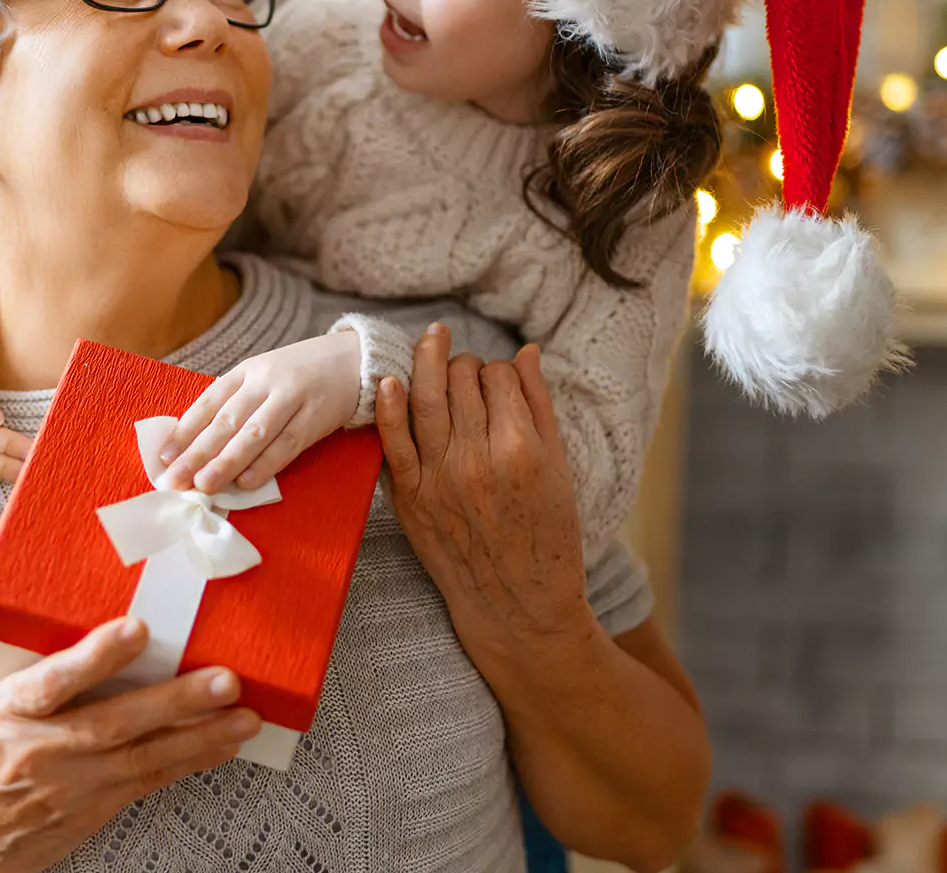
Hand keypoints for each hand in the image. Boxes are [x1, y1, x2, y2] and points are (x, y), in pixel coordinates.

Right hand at [0, 617, 259, 872]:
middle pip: (114, 723)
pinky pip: (149, 782)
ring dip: (202, 737)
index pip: (55, 681)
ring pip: (144, 758)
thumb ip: (47, 679)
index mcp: (10, 712)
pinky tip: (224, 745)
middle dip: (176, 702)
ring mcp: (71, 786)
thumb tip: (113, 633)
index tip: (138, 628)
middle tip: (226, 680)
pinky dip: (190, 761)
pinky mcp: (93, 810)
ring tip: (246, 718)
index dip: (97, 655)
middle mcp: (42, 750)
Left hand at [157, 332, 361, 493]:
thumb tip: (196, 444)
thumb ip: (236, 403)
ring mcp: (292, 398)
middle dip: (197, 453)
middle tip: (175, 480)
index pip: (209, 402)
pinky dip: (265, 465)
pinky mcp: (315, 417)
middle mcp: (266, 381)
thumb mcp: (264, 376)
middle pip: (227, 420)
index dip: (184, 430)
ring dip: (226, 462)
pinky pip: (287, 444)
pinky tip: (246, 482)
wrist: (354, 360)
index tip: (163, 457)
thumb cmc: (300, 375)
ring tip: (204, 485)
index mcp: (248, 371)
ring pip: (254, 434)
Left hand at [374, 327, 591, 674]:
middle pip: (460, 380)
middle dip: (465, 364)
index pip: (499, 377)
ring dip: (427, 361)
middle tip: (468, 370)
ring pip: (426, 397)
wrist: (517, 605)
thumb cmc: (547, 537)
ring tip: (431, 341)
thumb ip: (540, 406)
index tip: (501, 380)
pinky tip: (388, 380)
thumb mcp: (559, 468)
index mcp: (521, 448)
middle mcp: (477, 458)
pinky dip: (387, 407)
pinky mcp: (410, 497)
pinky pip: (392, 442)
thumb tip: (525, 352)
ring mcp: (439, 477)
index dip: (499, 369)